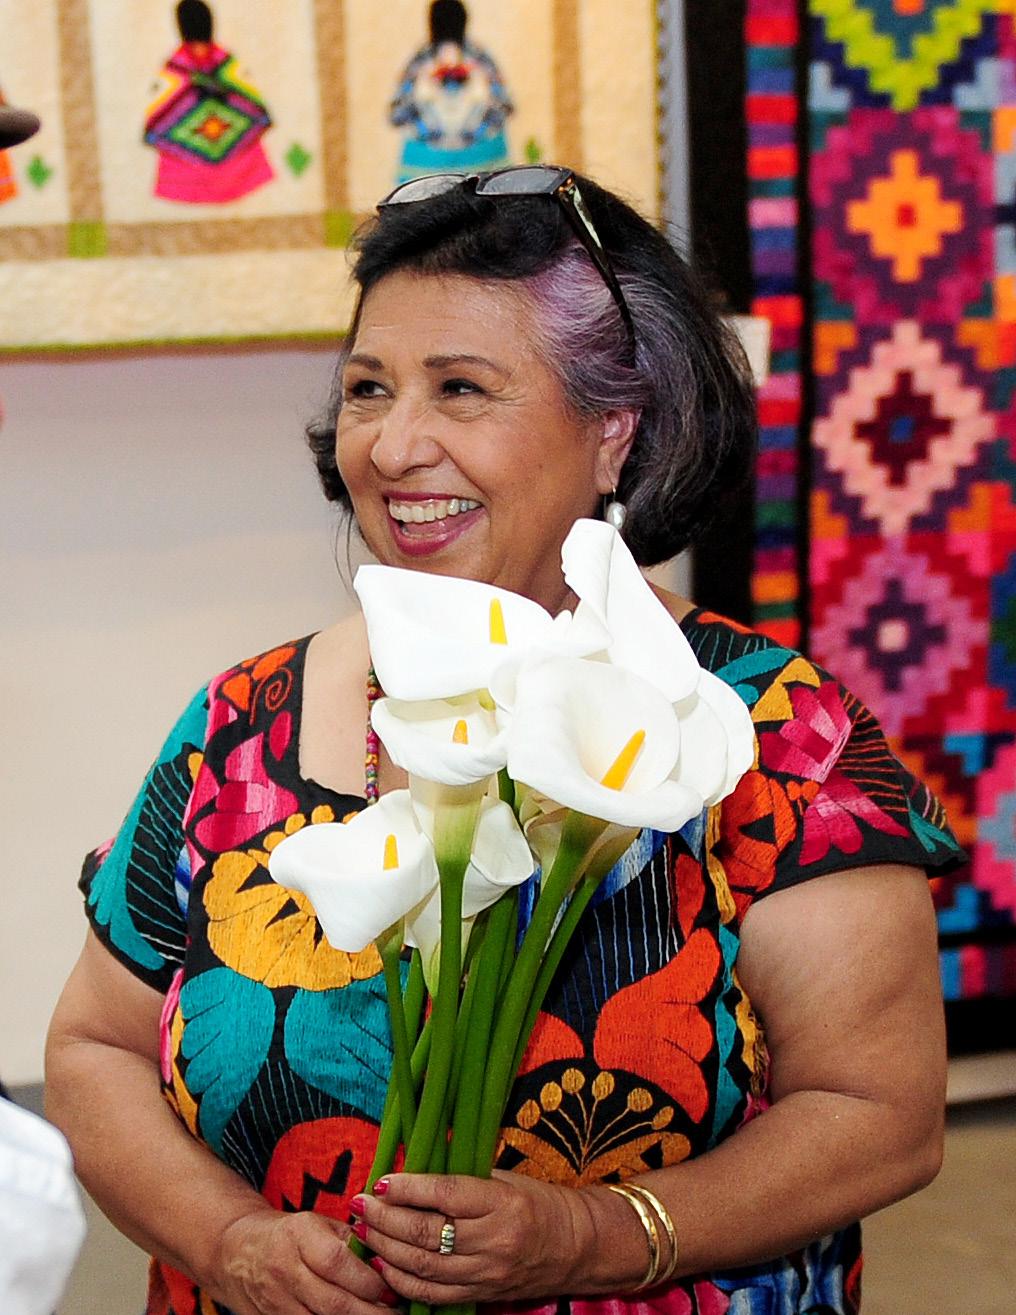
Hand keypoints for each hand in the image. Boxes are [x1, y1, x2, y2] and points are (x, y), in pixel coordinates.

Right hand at [212, 1209, 399, 1314]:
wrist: (239, 1252)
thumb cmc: (290, 1235)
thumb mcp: (317, 1224)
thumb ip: (349, 1239)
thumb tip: (386, 1255)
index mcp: (299, 1235)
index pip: (336, 1262)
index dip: (366, 1280)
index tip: (391, 1287)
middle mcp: (284, 1269)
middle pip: (333, 1302)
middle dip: (370, 1312)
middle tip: (397, 1313)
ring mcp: (276, 1301)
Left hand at [350, 1171, 646, 1305]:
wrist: (577, 1246)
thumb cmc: (538, 1202)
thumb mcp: (505, 1178)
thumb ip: (461, 1176)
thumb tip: (412, 1164)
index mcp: (502, 1202)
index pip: (445, 1194)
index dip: (408, 1188)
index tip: (380, 1179)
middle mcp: (494, 1240)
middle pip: (427, 1233)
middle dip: (385, 1219)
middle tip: (360, 1205)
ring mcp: (487, 1272)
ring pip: (424, 1266)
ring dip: (386, 1249)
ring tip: (364, 1231)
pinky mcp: (481, 1295)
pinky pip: (433, 1294)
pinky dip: (402, 1282)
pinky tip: (383, 1265)